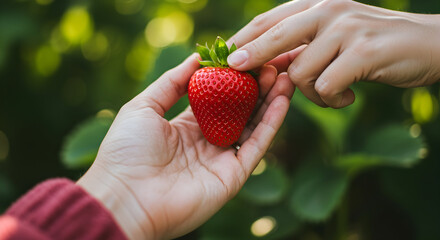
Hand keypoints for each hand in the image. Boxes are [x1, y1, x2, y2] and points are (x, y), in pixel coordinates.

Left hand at [77, 55, 294, 238]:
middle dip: (256, 87)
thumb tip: (196, 57)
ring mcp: (221, 160)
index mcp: (186, 128)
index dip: (232, 80)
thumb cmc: (126, 151)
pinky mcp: (233, 176)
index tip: (247, 58)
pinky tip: (281, 99)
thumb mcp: (143, 106)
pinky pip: (256, 146)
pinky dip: (271, 123)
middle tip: (272, 64)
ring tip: (283, 76)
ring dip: (270, 101)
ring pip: (253, 126)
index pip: (217, 100)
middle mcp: (207, 143)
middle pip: (239, 111)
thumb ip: (171, 82)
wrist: (124, 197)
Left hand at [227, 0, 439, 107]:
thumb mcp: (333, 37)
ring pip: (301, 71)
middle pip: (274, 35)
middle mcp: (328, 10)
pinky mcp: (364, 51)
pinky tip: (347, 98)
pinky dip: (331, 101)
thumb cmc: (371, 44)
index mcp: (315, 5)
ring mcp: (346, 28)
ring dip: (311, 93)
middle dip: (250, 56)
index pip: (268, 21)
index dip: (241, 40)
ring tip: (332, 94)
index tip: (219, 58)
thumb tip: (266, 64)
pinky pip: (327, 86)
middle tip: (231, 71)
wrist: (427, 44)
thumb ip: (302, 45)